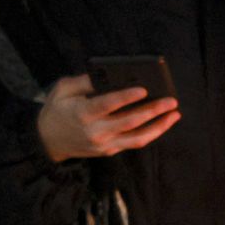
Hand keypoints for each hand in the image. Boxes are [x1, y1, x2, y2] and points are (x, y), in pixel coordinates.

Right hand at [36, 76, 178, 161]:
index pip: (107, 105)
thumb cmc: (58, 109)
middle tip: (171, 101)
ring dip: (159, 126)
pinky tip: (163, 123)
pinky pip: (135, 142)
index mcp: (82, 113)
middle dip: (152, 111)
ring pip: (138, 137)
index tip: (143, 90)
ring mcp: (105, 143)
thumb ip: (83, 82)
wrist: (49, 140)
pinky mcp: (111, 150)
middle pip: (129, 121)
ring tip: (174, 114)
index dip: (126, 98)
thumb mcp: (62, 90)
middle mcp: (95, 131)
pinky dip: (152, 133)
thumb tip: (107, 74)